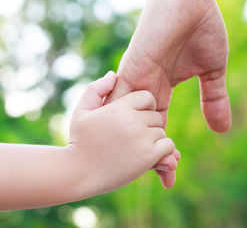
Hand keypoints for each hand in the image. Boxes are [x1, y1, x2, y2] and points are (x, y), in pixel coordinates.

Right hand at [69, 71, 175, 195]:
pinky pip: (168, 146)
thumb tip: (113, 74)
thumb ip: (96, 90)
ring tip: (134, 148)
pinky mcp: (148, 156)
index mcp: (119, 106)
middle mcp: (132, 120)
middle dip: (147, 125)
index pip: (147, 97)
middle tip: (132, 137)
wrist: (78, 173)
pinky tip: (146, 157)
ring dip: (152, 140)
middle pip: (154, 116)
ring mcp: (141, 138)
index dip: (143, 107)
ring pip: (161, 131)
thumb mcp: (82, 111)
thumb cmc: (79, 141)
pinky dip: (162, 152)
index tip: (133, 119)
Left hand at [106, 0, 229, 187]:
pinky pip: (120, 98)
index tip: (170, 175)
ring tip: (150, 169)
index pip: (157, 127)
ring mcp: (135, 77)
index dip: (162, 150)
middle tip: (164, 178)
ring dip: (136, 143)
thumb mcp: (212, 71)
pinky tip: (124, 144)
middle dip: (149, 154)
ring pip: (127, 119)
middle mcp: (143, 87)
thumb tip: (223, 130)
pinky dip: (123, 121)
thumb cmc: (201, 27)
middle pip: (139, 129)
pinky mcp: (132, 65)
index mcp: (159, 88)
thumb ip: (214, 99)